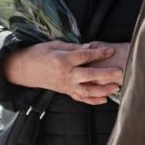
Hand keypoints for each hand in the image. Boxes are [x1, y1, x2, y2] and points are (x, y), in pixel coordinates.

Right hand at [3, 41, 121, 104]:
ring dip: (103, 90)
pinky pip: (80, 98)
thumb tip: (90, 47)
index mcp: (63, 59)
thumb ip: (73, 47)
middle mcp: (66, 74)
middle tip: (120, 71)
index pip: (85, 56)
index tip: (111, 51)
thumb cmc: (39, 53)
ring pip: (87, 90)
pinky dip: (93, 100)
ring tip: (116, 87)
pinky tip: (104, 99)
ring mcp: (66, 85)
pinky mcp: (65, 91)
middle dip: (106, 74)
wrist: (24, 69)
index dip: (99, 53)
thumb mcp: (54, 44)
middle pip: (89, 75)